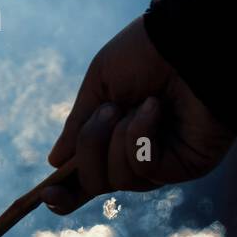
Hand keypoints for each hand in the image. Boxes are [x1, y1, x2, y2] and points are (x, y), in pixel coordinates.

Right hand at [43, 16, 235, 214]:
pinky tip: (155, 110)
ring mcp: (161, 164)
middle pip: (93, 182)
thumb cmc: (147, 52)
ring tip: (140, 103)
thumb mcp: (100, 83)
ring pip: (117, 180)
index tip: (46, 195)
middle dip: (90, 148)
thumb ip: (78, 124)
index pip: (85, 177)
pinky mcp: (184, 166)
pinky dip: (140, 138)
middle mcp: (135, 156)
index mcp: (113, 137)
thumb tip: (56, 163)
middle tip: (109, 110)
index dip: (65, 193)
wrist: (190, 41)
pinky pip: (143, 170)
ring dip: (118, 138)